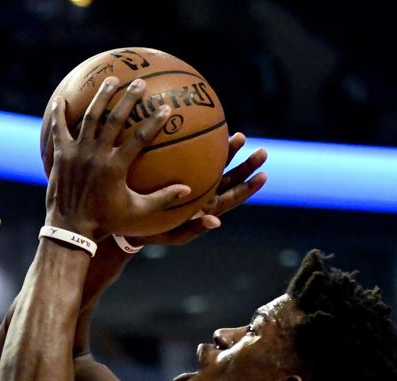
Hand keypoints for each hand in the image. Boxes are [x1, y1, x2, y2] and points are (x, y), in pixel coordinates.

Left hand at [45, 77, 190, 240]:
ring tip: (111, 80)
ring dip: (101, 97)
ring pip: (90, 117)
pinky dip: (58, 113)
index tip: (166, 107)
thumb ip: (162, 199)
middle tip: (140, 83)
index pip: (140, 137)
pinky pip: (59, 128)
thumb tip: (188, 190)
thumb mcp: (136, 213)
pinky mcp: (61, 155)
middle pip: (115, 119)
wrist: (70, 230)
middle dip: (128, 98)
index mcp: (116, 167)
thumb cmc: (106, 223)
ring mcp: (77, 153)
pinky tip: (60, 98)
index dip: (154, 121)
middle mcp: (96, 155)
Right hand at [128, 133, 267, 247]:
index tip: (264, 176)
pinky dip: (203, 144)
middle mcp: (204, 192)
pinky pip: (195, 156)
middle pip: (231, 178)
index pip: (233, 198)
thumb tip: (217, 223)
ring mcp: (193, 180)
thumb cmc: (152, 232)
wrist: (132, 221)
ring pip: (217, 164)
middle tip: (262, 152)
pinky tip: (206, 128)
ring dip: (230, 151)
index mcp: (206, 208)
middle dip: (248, 165)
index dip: (249, 188)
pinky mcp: (179, 170)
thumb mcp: (173, 235)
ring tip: (239, 136)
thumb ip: (194, 228)